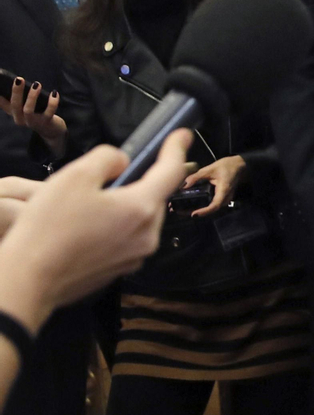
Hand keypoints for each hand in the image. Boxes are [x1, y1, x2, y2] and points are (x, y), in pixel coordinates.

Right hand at [0, 133, 190, 329]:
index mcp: (141, 208)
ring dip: (125, 206)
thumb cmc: (50, 228)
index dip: (175, 149)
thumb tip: (122, 162)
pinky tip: (87, 227)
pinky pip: (126, 239)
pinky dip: (115, 227)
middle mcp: (147, 235)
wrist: (29, 279)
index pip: (170, 172)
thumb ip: (107, 158)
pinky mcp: (119, 270)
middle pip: (154, 197)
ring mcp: (134, 256)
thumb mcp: (76, 176)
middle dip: (140, 182)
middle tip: (112, 176)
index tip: (181, 135)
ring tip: (91, 204)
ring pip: (140, 219)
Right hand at [3, 78, 65, 156]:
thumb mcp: (25, 106)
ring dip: (32, 96)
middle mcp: (20, 119)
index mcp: (13, 112)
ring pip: (28, 110)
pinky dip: (52, 102)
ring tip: (36, 84)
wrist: (51, 130)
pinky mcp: (45, 123)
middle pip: (14, 105)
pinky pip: (48, 112)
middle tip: (19, 79)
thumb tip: (17, 81)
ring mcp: (32, 122)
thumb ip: (20, 96)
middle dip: (16, 91)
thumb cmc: (36, 113)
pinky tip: (54, 93)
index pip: (2, 104)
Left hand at [183, 155, 246, 216]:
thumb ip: (196, 177)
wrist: (239, 165)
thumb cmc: (227, 166)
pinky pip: (211, 204)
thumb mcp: (210, 169)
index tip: (193, 214)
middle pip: (211, 210)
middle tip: (178, 211)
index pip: (215, 206)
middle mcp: (225, 198)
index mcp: (223, 191)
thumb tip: (183, 185)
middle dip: (195, 212)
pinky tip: (190, 204)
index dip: (204, 211)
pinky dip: (200, 206)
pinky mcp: (221, 197)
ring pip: (210, 208)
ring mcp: (224, 199)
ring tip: (181, 209)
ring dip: (196, 210)